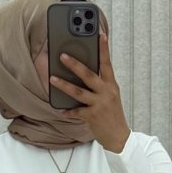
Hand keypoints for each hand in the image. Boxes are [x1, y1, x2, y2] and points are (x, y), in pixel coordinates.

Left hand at [51, 31, 130, 152]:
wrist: (119, 138)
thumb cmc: (113, 115)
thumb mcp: (111, 96)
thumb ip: (101, 84)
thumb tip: (84, 71)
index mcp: (111, 86)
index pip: (107, 64)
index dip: (104, 49)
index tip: (100, 35)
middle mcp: (106, 93)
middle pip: (89, 75)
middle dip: (75, 64)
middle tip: (62, 55)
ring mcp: (100, 105)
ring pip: (79, 92)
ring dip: (64, 85)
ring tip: (52, 78)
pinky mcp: (93, 117)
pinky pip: (77, 112)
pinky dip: (68, 111)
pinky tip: (60, 109)